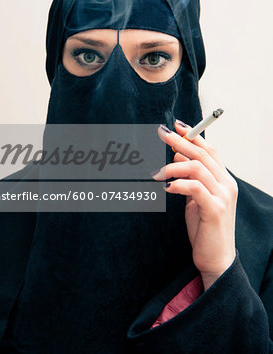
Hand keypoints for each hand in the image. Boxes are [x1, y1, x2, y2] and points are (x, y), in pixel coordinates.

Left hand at [152, 121, 237, 289]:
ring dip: (173, 166)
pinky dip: (178, 183)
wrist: (215, 258)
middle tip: (161, 134)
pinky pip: (195, 188)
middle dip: (180, 141)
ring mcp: (223, 196)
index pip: (209, 150)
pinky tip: (166, 187)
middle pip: (202, 154)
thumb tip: (177, 155)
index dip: (193, 135)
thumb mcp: (195, 197)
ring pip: (197, 167)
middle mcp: (227, 184)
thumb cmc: (204, 226)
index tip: (176, 125)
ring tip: (156, 173)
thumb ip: (191, 177)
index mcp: (223, 179)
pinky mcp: (215, 209)